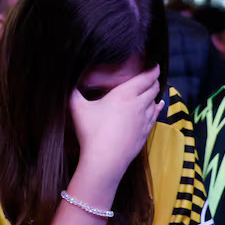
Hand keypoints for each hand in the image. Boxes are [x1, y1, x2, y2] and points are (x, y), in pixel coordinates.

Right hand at [69, 65, 161, 185]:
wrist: (105, 159)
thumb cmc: (91, 132)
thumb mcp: (77, 108)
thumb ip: (73, 93)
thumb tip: (66, 82)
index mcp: (124, 94)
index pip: (145, 78)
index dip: (152, 69)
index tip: (154, 65)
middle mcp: (139, 104)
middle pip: (153, 88)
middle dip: (153, 80)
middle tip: (151, 76)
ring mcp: (144, 119)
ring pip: (155, 101)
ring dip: (155, 94)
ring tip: (153, 90)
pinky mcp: (145, 132)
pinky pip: (155, 116)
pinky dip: (157, 108)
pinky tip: (157, 106)